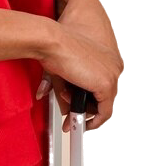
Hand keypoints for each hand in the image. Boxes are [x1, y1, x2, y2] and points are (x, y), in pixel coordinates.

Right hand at [38, 0, 125, 131]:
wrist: (51, 41)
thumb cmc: (55, 48)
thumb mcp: (63, 75)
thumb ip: (67, 92)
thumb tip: (66, 110)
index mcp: (108, 58)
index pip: (103, 87)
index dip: (90, 102)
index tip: (79, 110)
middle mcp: (114, 65)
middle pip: (105, 98)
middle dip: (86, 111)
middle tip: (72, 120)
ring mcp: (113, 74)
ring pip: (105, 106)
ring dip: (84, 114)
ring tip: (67, 113)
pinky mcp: (106, 84)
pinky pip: (105, 112)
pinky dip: (94, 122)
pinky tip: (81, 124)